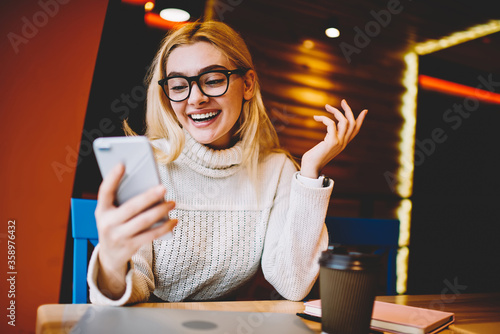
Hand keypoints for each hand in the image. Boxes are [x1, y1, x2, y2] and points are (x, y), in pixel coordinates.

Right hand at [94, 163, 176, 297]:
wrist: (109, 256)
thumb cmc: (115, 226)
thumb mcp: (111, 213)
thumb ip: (123, 200)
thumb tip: (148, 186)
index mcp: (102, 210)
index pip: (104, 192)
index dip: (112, 178)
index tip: (122, 164)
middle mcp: (107, 223)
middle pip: (131, 207)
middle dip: (148, 197)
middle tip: (163, 187)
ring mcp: (118, 236)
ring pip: (143, 221)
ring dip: (160, 211)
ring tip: (172, 203)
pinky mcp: (130, 246)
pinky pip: (151, 235)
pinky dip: (164, 227)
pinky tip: (173, 221)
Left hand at [300, 99, 366, 177]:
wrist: (311, 167)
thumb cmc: (314, 157)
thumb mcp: (325, 146)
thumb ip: (330, 139)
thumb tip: (330, 130)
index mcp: (343, 144)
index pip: (355, 130)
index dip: (361, 120)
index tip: (365, 111)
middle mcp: (344, 143)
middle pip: (352, 123)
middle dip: (348, 110)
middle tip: (343, 101)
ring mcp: (339, 142)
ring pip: (344, 121)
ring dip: (336, 111)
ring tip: (327, 106)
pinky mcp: (332, 141)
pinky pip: (331, 124)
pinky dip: (324, 118)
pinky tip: (316, 117)